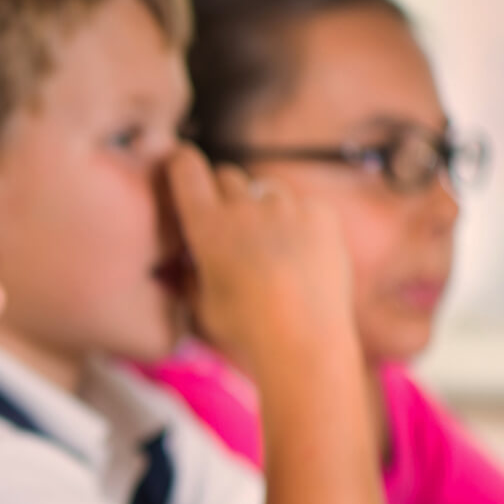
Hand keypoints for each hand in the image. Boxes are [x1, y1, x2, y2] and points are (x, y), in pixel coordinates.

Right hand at [162, 145, 354, 373]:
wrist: (305, 339)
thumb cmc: (246, 328)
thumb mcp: (202, 304)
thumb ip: (191, 274)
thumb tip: (187, 263)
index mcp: (206, 224)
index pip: (186, 168)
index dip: (182, 163)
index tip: (182, 166)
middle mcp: (244, 206)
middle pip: (227, 175)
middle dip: (223, 193)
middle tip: (230, 223)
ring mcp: (286, 207)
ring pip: (266, 189)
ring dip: (262, 207)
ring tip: (270, 244)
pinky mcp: (321, 214)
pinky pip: (303, 205)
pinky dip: (299, 221)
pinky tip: (301, 253)